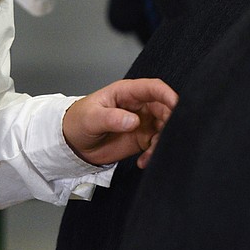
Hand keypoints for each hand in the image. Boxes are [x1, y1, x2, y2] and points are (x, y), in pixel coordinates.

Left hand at [63, 78, 177, 168]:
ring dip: (163, 141)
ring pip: (164, 128)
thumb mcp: (91, 118)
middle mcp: (139, 105)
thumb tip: (133, 120)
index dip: (167, 94)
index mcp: (127, 92)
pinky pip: (157, 144)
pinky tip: (143, 161)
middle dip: (170, 122)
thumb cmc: (78, 121)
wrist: (73, 142)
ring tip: (149, 154)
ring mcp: (142, 122)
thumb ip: (111, 118)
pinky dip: (155, 153)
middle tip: (165, 137)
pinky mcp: (142, 139)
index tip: (176, 105)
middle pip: (165, 108)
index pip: (153, 88)